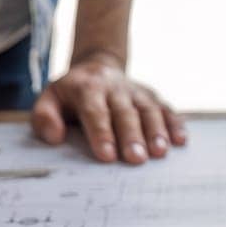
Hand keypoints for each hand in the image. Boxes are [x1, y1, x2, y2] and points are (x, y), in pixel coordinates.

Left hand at [31, 51, 186, 164]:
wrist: (96, 67)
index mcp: (87, 89)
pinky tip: (181, 140)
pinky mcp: (151, 96)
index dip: (101, 133)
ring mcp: (135, 91)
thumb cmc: (70, 95)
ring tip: (160, 152)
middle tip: (136, 159)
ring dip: (156, 130)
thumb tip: (55, 137)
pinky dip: (174, 123)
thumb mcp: (48, 99)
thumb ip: (44, 118)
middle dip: (131, 136)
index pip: (95, 112)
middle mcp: (114, 87)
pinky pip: (165, 108)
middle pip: (124, 112)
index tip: (107, 156)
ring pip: (148, 109)